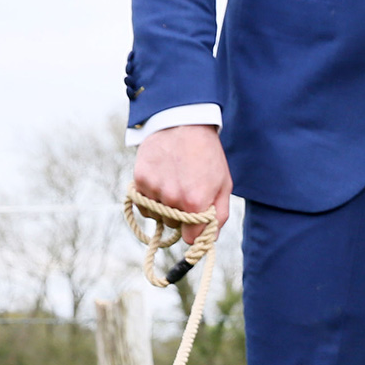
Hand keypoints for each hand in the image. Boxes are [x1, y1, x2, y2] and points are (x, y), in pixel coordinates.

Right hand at [132, 124, 231, 244]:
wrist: (184, 124)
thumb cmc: (208, 156)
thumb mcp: (223, 186)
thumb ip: (219, 217)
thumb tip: (209, 240)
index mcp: (195, 203)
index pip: (189, 239)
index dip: (194, 231)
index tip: (196, 220)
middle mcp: (172, 198)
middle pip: (174, 226)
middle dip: (181, 216)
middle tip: (187, 191)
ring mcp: (154, 188)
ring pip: (157, 216)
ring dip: (164, 206)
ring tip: (174, 183)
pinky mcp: (140, 179)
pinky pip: (143, 204)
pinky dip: (150, 198)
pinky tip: (161, 181)